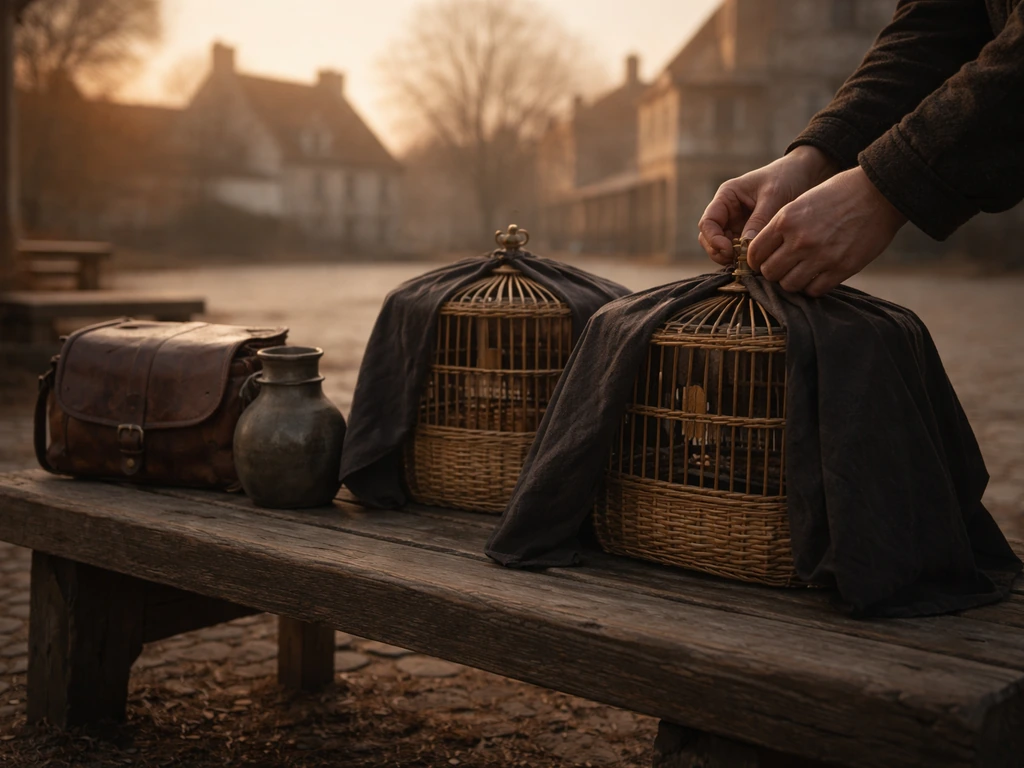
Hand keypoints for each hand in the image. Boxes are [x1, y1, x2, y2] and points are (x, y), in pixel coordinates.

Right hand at [698, 146, 837, 265]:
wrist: (805, 174)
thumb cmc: (787, 177)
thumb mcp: (773, 196)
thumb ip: (759, 221)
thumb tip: (746, 247)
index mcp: (726, 197)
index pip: (707, 223)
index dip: (713, 239)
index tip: (728, 250)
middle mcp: (727, 212)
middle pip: (709, 239)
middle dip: (719, 252)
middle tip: (738, 261)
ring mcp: (737, 225)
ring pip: (722, 249)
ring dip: (731, 258)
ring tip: (750, 263)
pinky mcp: (748, 235)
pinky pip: (739, 252)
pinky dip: (744, 259)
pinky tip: (758, 262)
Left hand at [748, 167, 906, 296]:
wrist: (878, 193)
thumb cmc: (838, 194)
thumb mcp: (801, 202)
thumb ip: (781, 227)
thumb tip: (763, 252)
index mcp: (785, 220)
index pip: (754, 253)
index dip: (756, 260)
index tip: (763, 260)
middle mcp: (799, 241)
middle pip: (769, 273)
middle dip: (773, 272)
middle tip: (783, 266)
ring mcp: (821, 257)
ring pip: (789, 285)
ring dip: (792, 281)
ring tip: (800, 270)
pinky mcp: (841, 268)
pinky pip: (814, 290)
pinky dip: (812, 286)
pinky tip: (817, 275)